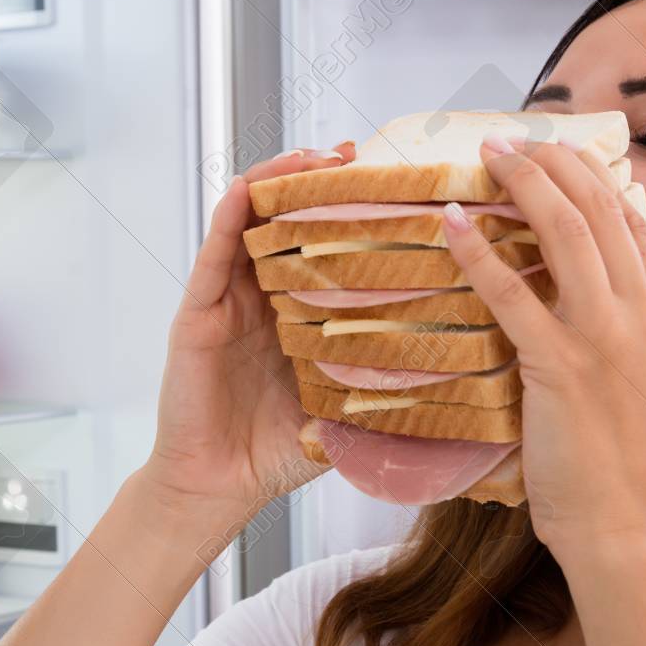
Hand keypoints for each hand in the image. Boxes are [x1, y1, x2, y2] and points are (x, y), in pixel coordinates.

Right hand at [141, 143, 355, 535]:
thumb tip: (447, 394)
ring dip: (278, 181)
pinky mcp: (197, 314)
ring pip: (250, 223)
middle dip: (319, 182)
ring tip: (313, 155)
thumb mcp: (342, 420)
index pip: (327, 251)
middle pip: (289, 223)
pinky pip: (214, 255)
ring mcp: (228, 303)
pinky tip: (248, 187)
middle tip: (357, 156)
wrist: (216, 490)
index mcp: (297, 320)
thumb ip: (381, 401)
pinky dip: (230, 216)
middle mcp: (263, 301)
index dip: (353, 217)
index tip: (391, 189)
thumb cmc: (274, 457)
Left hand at [440, 136, 645, 566]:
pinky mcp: (561, 367)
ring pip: (567, 232)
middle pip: (601, 209)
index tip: (556, 150)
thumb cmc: (620, 469)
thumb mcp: (636, 389)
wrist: (627, 528)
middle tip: (510, 140)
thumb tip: (579, 304)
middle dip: (554, 162)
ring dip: (524, 183)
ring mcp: (604, 338)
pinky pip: (514, 293)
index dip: (592, 177)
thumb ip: (618, 339)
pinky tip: (452, 225)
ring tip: (486, 156)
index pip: (631, 223)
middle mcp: (640, 315)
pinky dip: (479, 252)